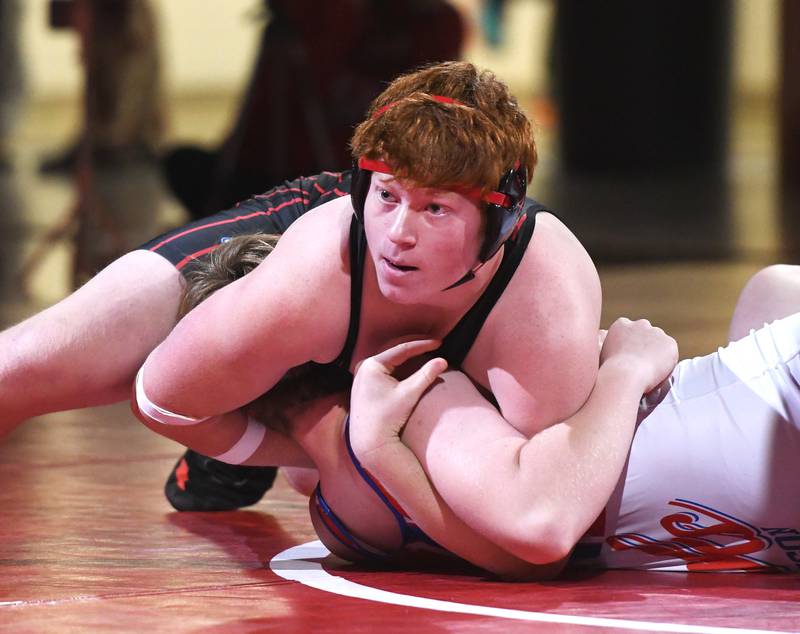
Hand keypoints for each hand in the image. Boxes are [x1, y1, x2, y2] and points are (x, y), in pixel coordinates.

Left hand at [349, 339, 447, 457]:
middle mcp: (364, 367)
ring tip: (424, 351)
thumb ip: (426, 375)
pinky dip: (399, 366)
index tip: (439, 343)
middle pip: (394, 352)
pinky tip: (411, 365)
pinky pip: (384, 369)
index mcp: (371, 365)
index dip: (422, 345)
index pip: (401, 349)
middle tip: (433, 343)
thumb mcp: (409, 394)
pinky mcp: (364, 386)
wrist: (369, 442)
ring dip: (407, 356)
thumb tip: (443, 361)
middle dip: (414, 347)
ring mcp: (362, 376)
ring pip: (389, 360)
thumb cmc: (387, 417)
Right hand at [600, 318, 677, 392]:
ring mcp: (656, 332)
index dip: (630, 343)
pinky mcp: (669, 343)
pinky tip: (656, 372)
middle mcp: (639, 324)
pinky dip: (666, 362)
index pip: (629, 329)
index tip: (628, 354)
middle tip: (639, 362)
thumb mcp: (603, 353)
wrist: (624, 375)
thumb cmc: (610, 370)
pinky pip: (669, 353)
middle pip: (646, 332)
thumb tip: (618, 354)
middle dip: (644, 344)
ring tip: (648, 371)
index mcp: (621, 325)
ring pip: (659, 342)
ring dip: (656, 353)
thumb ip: (613, 347)